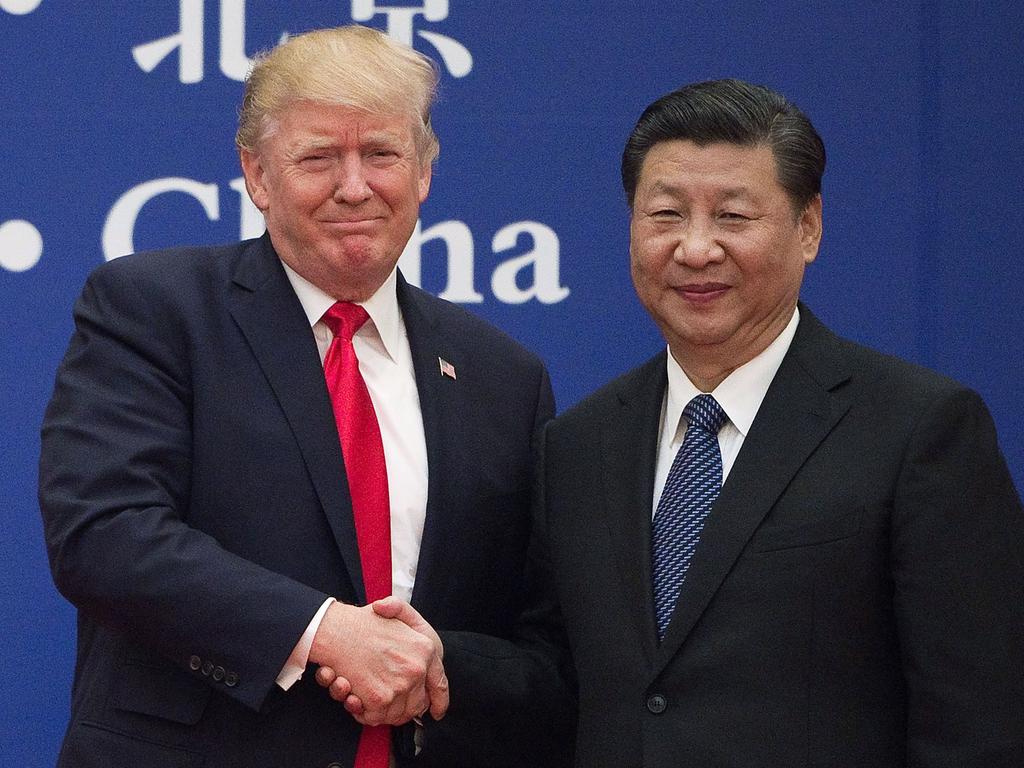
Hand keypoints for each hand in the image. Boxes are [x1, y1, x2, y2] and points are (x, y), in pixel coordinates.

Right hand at [309, 601, 447, 725]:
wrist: (335, 630)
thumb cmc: (362, 621)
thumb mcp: (396, 610)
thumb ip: (412, 622)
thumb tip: (420, 647)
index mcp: (426, 648)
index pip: (439, 684)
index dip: (438, 701)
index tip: (435, 710)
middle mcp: (417, 669)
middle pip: (417, 705)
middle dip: (402, 709)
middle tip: (387, 702)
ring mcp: (400, 685)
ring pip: (396, 715)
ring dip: (381, 712)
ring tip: (364, 696)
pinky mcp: (380, 699)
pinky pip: (375, 717)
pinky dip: (363, 713)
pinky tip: (353, 697)